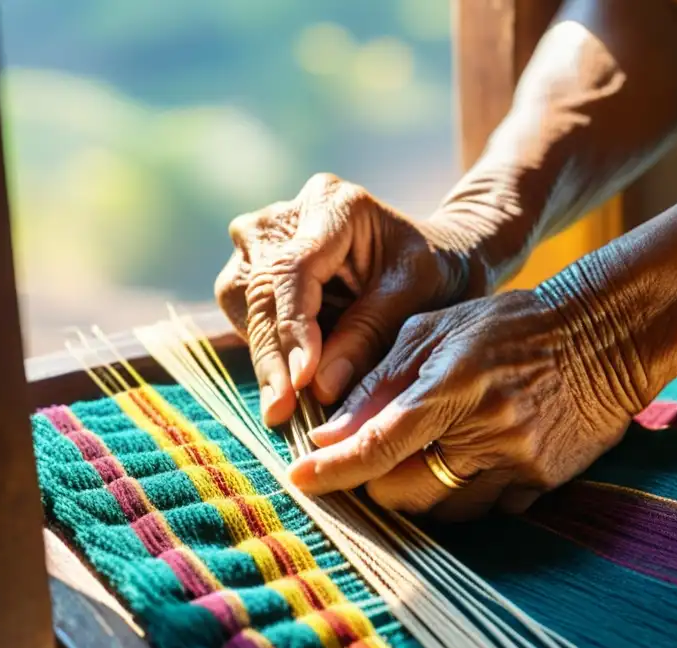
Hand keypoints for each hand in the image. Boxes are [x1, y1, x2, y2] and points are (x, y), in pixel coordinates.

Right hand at [216, 173, 480, 425]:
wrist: (433, 257)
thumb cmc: (433, 274)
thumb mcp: (416, 301)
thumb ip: (369, 335)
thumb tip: (318, 387)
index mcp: (333, 205)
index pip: (293, 270)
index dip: (292, 329)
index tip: (300, 383)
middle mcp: (287, 215)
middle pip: (259, 289)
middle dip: (271, 356)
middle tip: (282, 413)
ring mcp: (264, 237)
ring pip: (242, 303)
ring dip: (264, 355)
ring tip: (292, 401)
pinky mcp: (254, 264)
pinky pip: (244, 311)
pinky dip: (266, 348)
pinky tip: (292, 379)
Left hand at [287, 289, 641, 518]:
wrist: (606, 336)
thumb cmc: (511, 325)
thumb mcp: (437, 331)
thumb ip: (380, 382)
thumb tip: (329, 433)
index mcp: (455, 386)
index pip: (380, 444)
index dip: (334, 469)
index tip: (300, 479)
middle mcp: (488, 433)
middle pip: (403, 494)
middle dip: (376, 480)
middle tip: (377, 453)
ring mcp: (519, 465)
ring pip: (440, 512)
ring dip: (417, 491)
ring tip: (427, 452)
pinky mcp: (542, 485)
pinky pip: (483, 512)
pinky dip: (461, 493)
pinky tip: (470, 459)